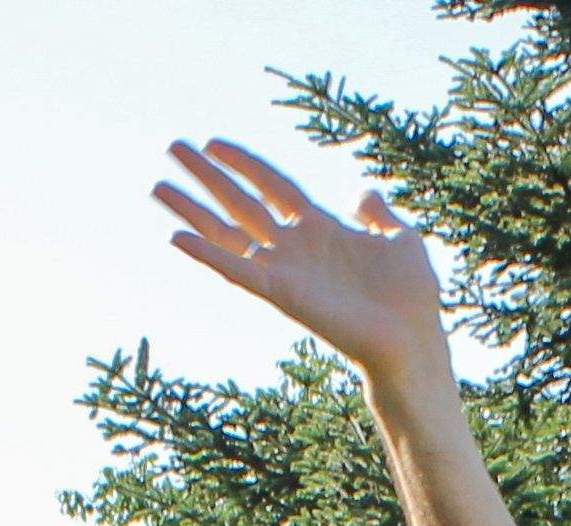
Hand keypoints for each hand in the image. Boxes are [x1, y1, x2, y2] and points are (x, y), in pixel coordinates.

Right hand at [159, 140, 452, 391]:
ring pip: (227, 234)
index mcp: (320, 229)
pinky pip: (237, 271)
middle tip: (173, 149)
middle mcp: (295, 248)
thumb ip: (377, 213)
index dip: (244, 163)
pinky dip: (207, 255)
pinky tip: (176, 237)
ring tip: (158, 188)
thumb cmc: (411, 296)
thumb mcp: (400, 238)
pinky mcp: (282, 294)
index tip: (213, 142)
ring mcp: (284, 271)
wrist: (412, 338)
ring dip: (192, 211)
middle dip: (206, 177)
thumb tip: (363, 191)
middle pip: (240, 202)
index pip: (273, 186)